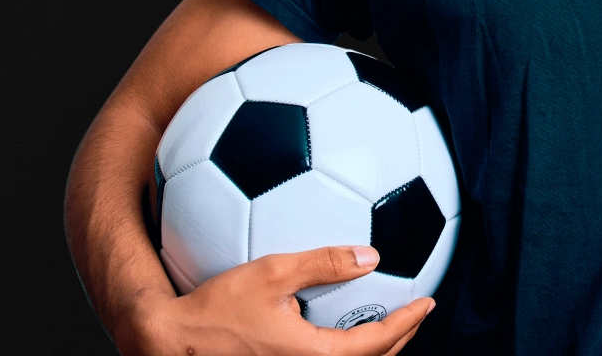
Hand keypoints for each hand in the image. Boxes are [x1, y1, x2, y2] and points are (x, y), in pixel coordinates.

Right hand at [116, 245, 432, 355]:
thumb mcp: (271, 274)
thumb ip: (323, 262)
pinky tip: (340, 327)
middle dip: (401, 337)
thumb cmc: (216, 308)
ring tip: (388, 321)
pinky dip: (347, 349)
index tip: (428, 301)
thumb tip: (369, 255)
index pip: (380, 343)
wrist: (173, 342)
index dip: (409, 321)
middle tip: (416, 311)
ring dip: (376, 347)